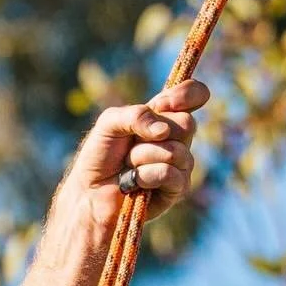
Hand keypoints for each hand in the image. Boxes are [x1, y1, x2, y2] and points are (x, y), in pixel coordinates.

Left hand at [70, 79, 207, 225]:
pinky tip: (135, 182)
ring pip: (175, 152)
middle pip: (187, 124)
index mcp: (165, 116)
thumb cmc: (100, 155)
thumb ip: (136, 115)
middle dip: (151, 135)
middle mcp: (178, 138)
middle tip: (130, 146)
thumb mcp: (110, 122)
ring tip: (128, 167)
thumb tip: (164, 131)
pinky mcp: (177, 189)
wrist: (90, 192)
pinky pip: (169, 173)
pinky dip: (146, 176)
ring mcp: (181, 164)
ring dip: (142, 157)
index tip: (162, 104)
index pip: (195, 94)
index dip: (187, 94)